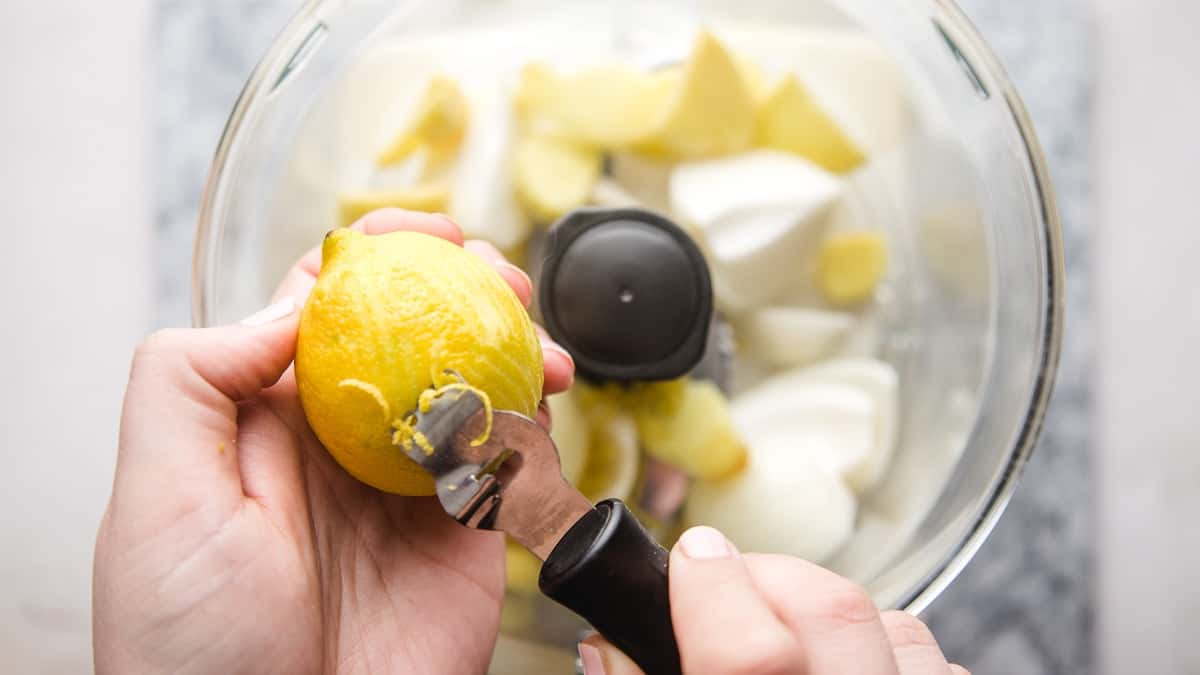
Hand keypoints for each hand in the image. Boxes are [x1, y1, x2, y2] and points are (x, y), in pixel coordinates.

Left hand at [93, 210, 574, 673]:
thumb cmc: (191, 647)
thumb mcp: (159, 498)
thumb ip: (194, 380)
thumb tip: (284, 306)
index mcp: (271, 419)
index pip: (328, 306)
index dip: (380, 253)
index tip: (428, 232)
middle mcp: (348, 443)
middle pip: (419, 333)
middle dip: (467, 289)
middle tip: (501, 280)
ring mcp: (413, 488)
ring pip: (478, 387)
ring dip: (516, 348)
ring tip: (538, 344)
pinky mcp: (469, 538)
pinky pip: (516, 463)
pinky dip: (538, 427)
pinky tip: (537, 415)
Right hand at [578, 526, 969, 674]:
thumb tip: (610, 643)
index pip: (752, 656)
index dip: (711, 588)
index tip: (689, 559)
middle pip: (834, 615)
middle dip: (769, 579)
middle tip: (726, 593)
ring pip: (897, 628)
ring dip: (835, 619)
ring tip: (790, 649)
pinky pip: (940, 664)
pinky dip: (891, 654)